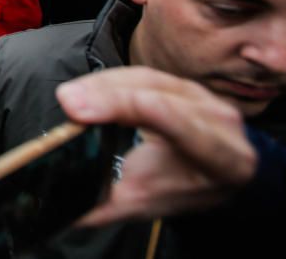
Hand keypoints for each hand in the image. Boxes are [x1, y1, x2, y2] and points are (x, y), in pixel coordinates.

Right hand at [56, 67, 256, 226]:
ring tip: (68, 97)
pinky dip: (108, 81)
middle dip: (107, 94)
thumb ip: (109, 208)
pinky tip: (84, 90)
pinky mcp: (181, 83)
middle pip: (157, 93)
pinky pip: (140, 74)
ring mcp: (201, 95)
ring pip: (145, 78)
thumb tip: (63, 212)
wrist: (217, 175)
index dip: (125, 107)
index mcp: (223, 157)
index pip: (175, 121)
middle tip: (67, 102)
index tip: (80, 113)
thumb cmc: (183, 189)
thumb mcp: (149, 203)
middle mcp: (218, 119)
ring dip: (102, 84)